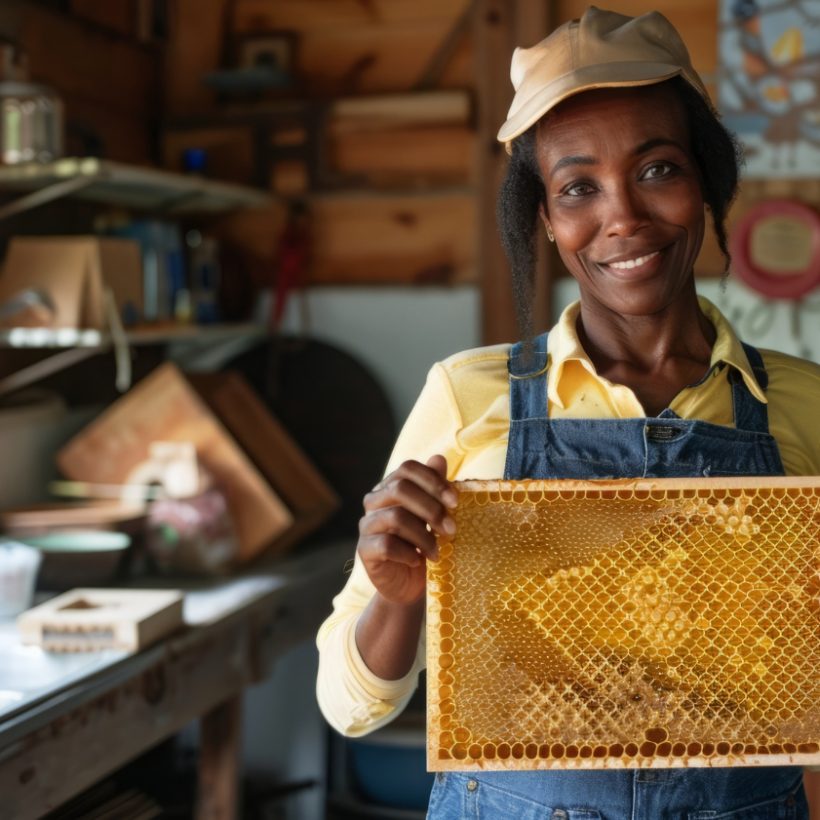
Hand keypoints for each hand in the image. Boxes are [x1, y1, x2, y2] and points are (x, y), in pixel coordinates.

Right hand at [357, 455, 456, 605]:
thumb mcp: (435, 516)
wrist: (410, 586)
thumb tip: (438, 458)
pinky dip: (408, 553)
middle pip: (400, 489)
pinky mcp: (364, 549)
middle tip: (452, 530)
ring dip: (423, 536)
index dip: (433, 480)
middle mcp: (374, 501)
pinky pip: (386, 545)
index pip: (407, 469)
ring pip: (395, 517)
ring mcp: (367, 525)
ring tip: (437, 552)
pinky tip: (418, 561)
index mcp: (391, 486)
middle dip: (431, 509)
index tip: (456, 501)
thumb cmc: (424, 545)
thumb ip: (435, 488)